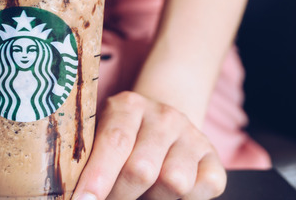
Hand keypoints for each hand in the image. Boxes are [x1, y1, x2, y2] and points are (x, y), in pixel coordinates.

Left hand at [73, 92, 226, 199]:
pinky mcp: (214, 156)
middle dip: (120, 196)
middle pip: (142, 168)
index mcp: (129, 106)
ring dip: (153, 198)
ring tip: (141, 194)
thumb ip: (89, 160)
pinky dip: (186, 199)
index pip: (114, 142)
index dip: (97, 178)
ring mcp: (192, 135)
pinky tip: (167, 193)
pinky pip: (205, 188)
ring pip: (174, 182)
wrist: (161, 121)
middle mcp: (164, 116)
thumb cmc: (122, 138)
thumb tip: (81, 195)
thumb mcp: (100, 136)